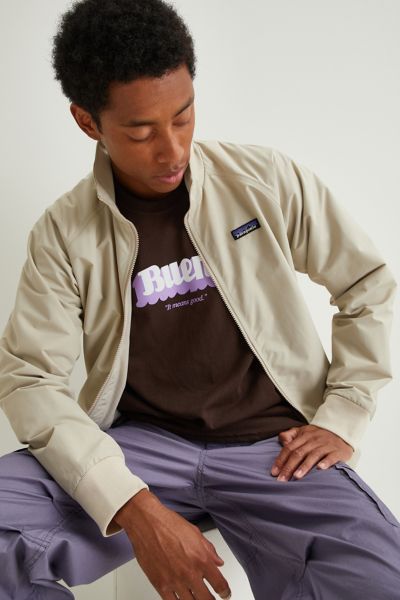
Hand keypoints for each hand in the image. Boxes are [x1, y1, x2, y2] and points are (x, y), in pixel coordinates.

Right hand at [113, 489, 231, 599]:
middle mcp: (189, 572)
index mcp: (201, 558)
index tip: (225, 593)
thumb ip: (209, 550)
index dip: (225, 592)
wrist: (146, 522)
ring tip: (197, 597)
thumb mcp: (195, 533)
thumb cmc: (168, 523)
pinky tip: (181, 598)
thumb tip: (218, 562)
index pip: (220, 584)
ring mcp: (174, 581)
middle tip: (211, 598)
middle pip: (207, 599)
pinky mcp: (160, 584)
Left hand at [270, 424, 353, 481]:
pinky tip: (320, 469)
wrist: (341, 432)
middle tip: (282, 480)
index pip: (289, 448)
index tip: (274, 473)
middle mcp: (314, 440)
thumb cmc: (318, 435)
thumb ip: (291, 435)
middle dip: (289, 467)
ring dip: (304, 466)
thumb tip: (282, 440)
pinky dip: (326, 462)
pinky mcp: (338, 451)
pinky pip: (331, 457)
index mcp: (304, 436)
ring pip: (313, 455)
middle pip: (299, 453)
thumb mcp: (304, 431)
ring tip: (296, 476)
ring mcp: (326, 445)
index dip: (281, 460)